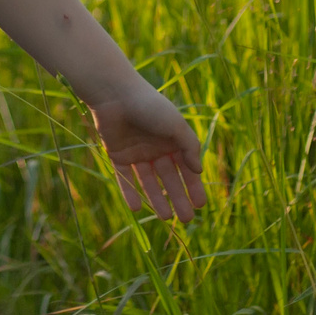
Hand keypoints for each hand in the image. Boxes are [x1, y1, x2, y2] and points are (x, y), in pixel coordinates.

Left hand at [88, 80, 206, 221]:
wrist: (115, 94)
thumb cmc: (150, 106)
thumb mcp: (176, 125)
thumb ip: (190, 147)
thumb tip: (199, 170)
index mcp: (173, 139)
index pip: (186, 168)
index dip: (194, 186)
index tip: (201, 205)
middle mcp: (156, 148)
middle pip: (169, 178)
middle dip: (178, 198)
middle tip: (186, 220)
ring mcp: (137, 152)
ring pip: (149, 181)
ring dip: (157, 199)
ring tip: (165, 218)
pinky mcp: (117, 155)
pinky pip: (125, 178)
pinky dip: (130, 192)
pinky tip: (138, 209)